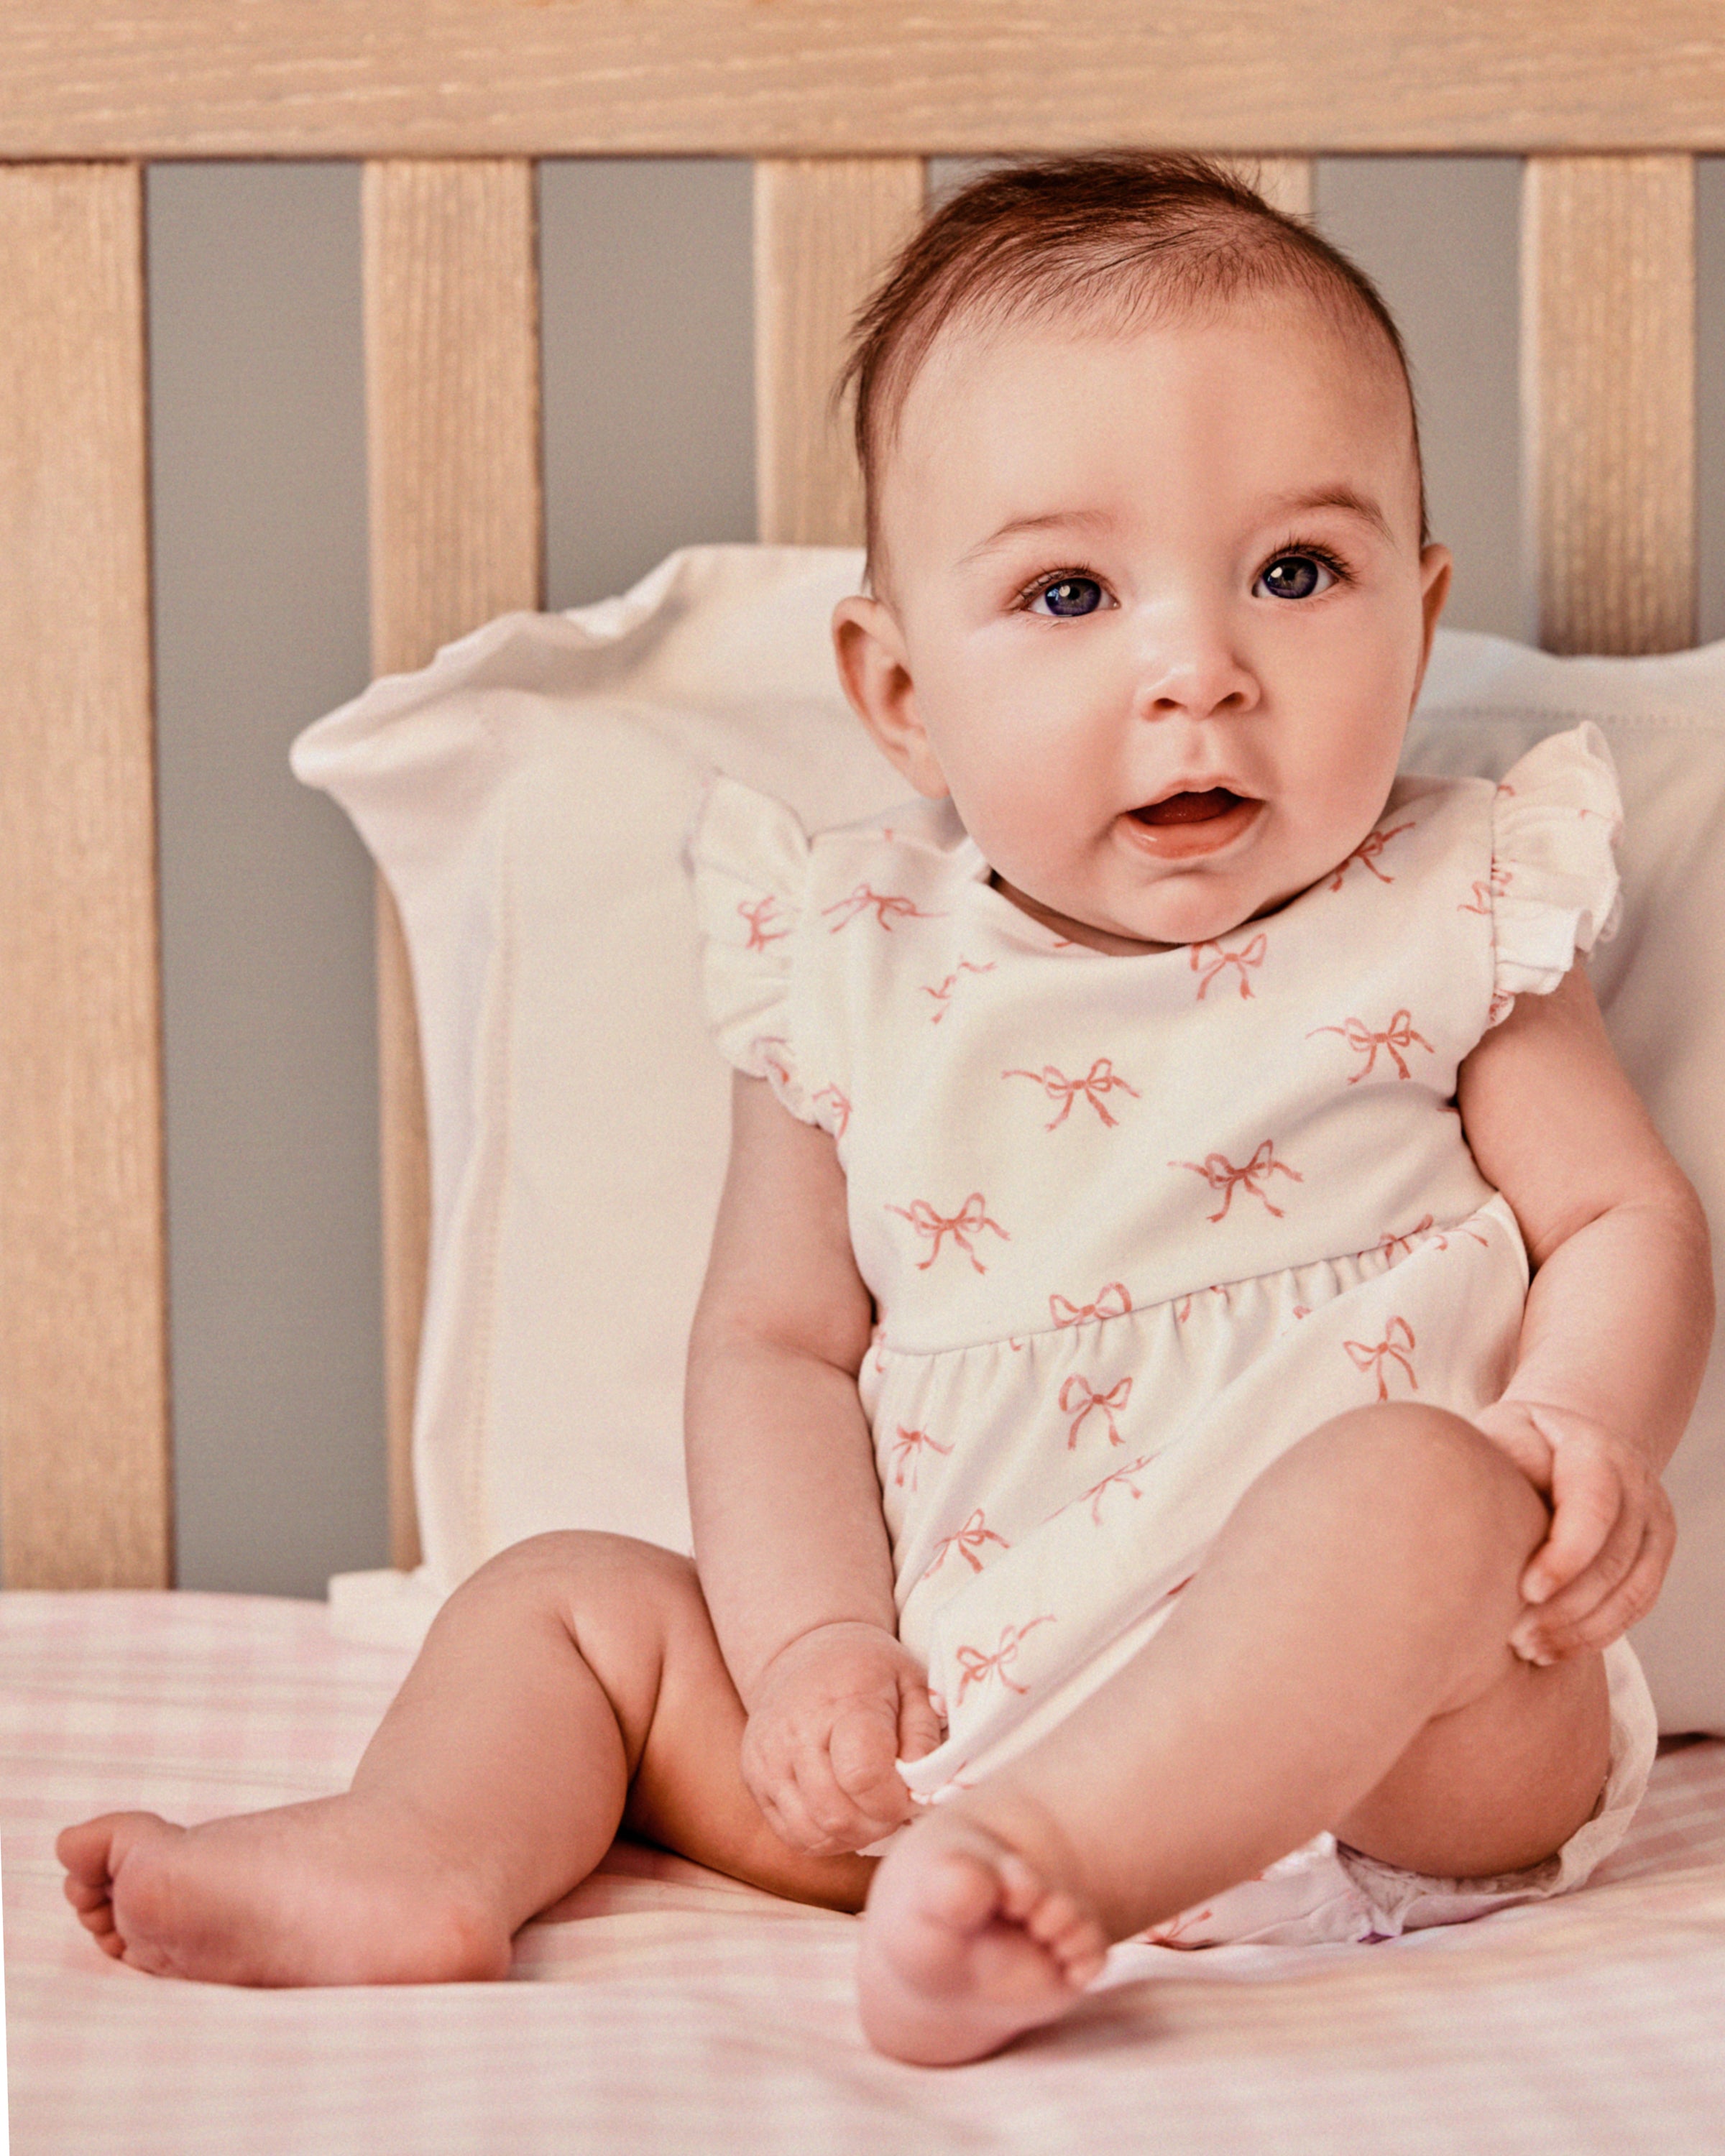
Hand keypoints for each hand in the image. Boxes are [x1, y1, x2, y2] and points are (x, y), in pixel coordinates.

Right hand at [739, 1621, 944, 1855]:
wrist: (801, 1653)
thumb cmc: (866, 1671)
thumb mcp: (911, 1682)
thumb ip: (924, 1734)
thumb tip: (923, 1787)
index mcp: (843, 1703)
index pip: (864, 1777)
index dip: (895, 1801)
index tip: (909, 1791)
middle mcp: (796, 1732)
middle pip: (838, 1815)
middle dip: (877, 1824)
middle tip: (891, 1804)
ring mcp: (767, 1757)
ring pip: (813, 1833)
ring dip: (851, 1835)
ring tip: (868, 1808)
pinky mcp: (753, 1776)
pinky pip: (791, 1834)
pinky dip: (824, 1836)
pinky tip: (841, 1810)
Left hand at [1472, 1399, 1675, 1662]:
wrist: (1562, 1442)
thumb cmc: (1517, 1443)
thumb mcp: (1504, 1434)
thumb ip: (1506, 1464)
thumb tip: (1500, 1515)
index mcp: (1596, 1449)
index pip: (1594, 1507)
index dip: (1566, 1556)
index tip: (1525, 1591)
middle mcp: (1636, 1483)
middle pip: (1614, 1558)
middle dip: (1566, 1606)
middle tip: (1514, 1635)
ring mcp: (1653, 1520)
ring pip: (1632, 1590)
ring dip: (1581, 1629)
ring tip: (1528, 1649)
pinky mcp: (1654, 1554)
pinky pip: (1637, 1604)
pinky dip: (1597, 1633)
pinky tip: (1553, 1649)